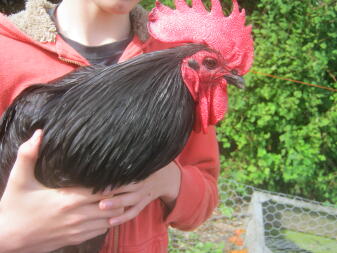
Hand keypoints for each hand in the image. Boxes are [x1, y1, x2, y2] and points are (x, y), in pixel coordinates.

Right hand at [0, 130, 122, 252]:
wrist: (7, 239)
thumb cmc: (14, 207)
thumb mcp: (19, 180)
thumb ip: (28, 155)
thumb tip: (39, 133)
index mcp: (68, 198)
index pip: (103, 190)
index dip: (117, 183)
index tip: (126, 175)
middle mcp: (77, 215)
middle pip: (112, 205)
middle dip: (121, 195)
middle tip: (128, 185)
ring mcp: (78, 229)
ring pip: (109, 219)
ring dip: (115, 209)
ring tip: (120, 197)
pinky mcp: (75, 239)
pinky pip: (100, 230)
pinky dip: (107, 221)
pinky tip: (106, 212)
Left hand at [99, 162, 180, 225]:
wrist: (168, 177)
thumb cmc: (150, 165)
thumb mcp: (145, 158)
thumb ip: (131, 156)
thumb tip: (112, 146)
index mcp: (142, 171)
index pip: (129, 175)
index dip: (117, 178)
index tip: (102, 179)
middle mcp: (142, 184)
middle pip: (129, 188)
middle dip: (115, 192)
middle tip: (99, 194)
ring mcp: (144, 195)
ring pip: (131, 202)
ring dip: (117, 205)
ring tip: (101, 208)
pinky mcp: (143, 203)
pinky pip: (134, 212)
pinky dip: (123, 218)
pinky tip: (110, 222)